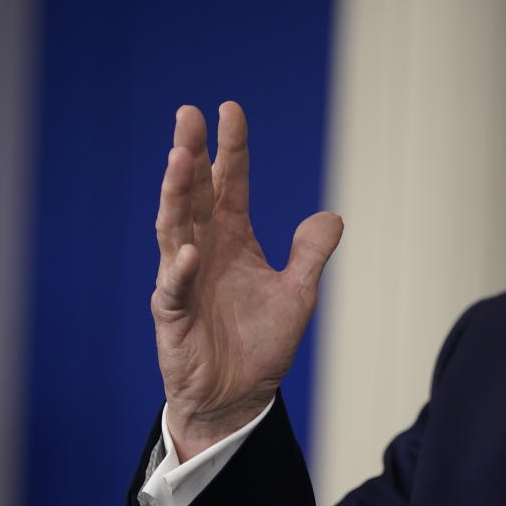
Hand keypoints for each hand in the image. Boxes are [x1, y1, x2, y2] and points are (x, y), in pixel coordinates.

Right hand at [151, 102, 342, 461]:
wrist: (238, 395)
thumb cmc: (261, 344)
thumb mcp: (298, 294)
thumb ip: (310, 254)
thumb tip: (332, 215)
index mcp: (234, 239)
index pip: (229, 184)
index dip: (231, 149)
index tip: (229, 109)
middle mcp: (205, 250)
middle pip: (195, 194)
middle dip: (191, 154)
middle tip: (188, 115)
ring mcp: (184, 278)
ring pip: (174, 228)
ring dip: (176, 195)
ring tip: (180, 159)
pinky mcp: (172, 313)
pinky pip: (175, 288)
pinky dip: (180, 271)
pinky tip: (189, 252)